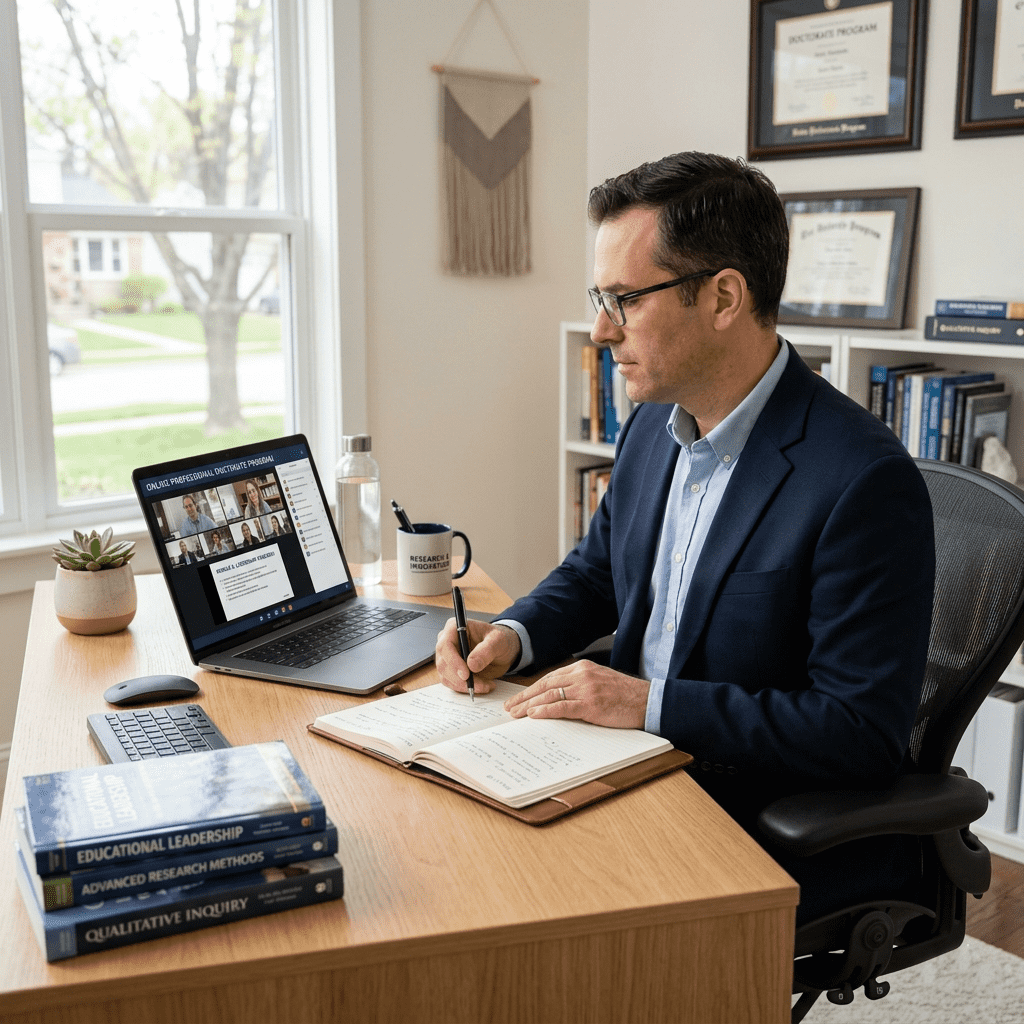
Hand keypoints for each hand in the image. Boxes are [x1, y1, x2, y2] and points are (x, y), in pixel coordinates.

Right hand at [435, 619, 521, 694]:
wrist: (502, 650)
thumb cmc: (499, 640)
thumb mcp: (498, 640)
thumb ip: (486, 650)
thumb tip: (471, 665)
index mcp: (454, 628)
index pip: (445, 645)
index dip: (453, 662)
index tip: (466, 675)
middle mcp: (447, 642)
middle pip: (443, 664)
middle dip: (460, 678)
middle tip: (479, 685)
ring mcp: (447, 658)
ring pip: (446, 676)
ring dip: (464, 686)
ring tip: (485, 685)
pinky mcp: (451, 671)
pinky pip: (452, 683)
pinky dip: (465, 688)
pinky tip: (482, 686)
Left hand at [503, 660, 649, 728]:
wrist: (647, 700)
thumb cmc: (624, 695)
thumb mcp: (599, 682)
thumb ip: (579, 686)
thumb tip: (556, 698)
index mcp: (582, 668)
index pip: (549, 678)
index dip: (531, 690)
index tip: (518, 699)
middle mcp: (582, 675)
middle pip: (545, 685)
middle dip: (524, 697)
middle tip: (509, 708)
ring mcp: (586, 689)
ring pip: (550, 695)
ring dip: (529, 706)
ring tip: (516, 715)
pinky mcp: (591, 704)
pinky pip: (563, 707)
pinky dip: (546, 711)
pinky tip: (534, 715)